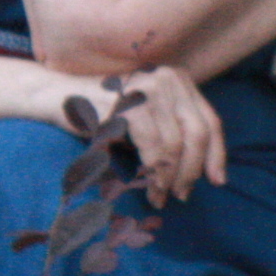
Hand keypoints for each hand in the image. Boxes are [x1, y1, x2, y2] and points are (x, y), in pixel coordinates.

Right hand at [76, 64, 227, 205]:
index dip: (216, 155)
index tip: (218, 181)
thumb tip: (208, 172)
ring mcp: (147, 88)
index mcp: (178, 80)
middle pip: (197, 134)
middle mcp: (167, 79)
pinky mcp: (127, 104)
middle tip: (182, 195)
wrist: (58, 97)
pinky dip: (153, 172)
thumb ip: (176, 132)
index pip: (210, 121)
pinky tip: (148, 186)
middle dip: (192, 171)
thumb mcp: (150, 118)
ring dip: (169, 178)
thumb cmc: (106, 114)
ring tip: (160, 196)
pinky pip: (151, 146)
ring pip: (174, 145)